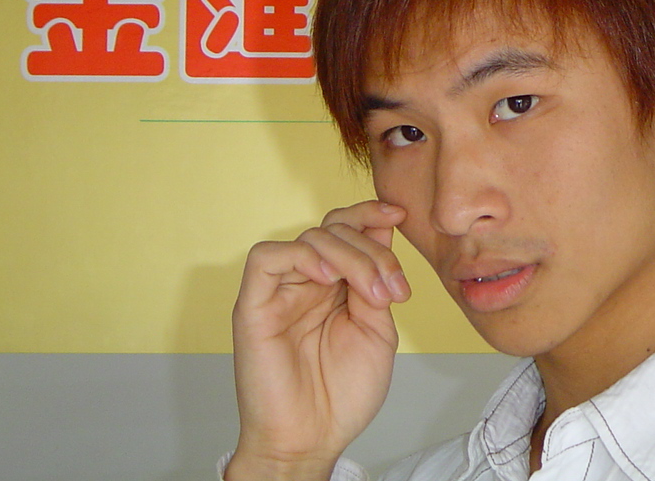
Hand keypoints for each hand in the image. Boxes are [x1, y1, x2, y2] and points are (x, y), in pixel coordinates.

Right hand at [225, 201, 410, 480]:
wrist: (314, 439)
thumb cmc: (342, 393)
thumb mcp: (377, 328)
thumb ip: (375, 282)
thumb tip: (382, 231)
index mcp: (335, 285)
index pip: (347, 229)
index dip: (370, 215)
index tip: (400, 214)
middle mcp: (306, 282)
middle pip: (334, 229)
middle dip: (372, 250)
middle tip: (392, 290)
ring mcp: (280, 292)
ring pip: (309, 238)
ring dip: (349, 256)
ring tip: (370, 294)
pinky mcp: (253, 306)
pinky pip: (266, 258)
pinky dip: (301, 256)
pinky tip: (326, 278)